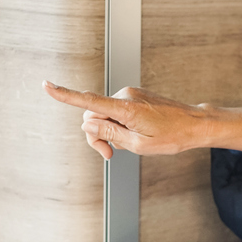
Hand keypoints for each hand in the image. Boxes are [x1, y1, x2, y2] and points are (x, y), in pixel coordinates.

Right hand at [43, 81, 241, 162]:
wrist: (195, 124)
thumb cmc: (173, 136)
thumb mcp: (139, 145)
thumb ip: (110, 134)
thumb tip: (87, 124)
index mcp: (125, 107)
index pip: (88, 101)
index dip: (65, 96)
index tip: (46, 86)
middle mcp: (124, 96)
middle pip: (92, 116)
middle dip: (96, 136)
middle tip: (110, 155)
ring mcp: (129, 95)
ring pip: (103, 116)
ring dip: (108, 132)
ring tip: (128, 145)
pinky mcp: (134, 98)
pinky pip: (115, 112)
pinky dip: (118, 125)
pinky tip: (133, 134)